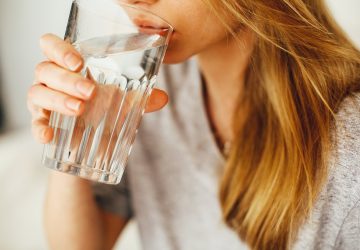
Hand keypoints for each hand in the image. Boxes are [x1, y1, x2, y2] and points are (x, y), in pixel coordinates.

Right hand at [27, 33, 167, 143]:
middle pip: (46, 69)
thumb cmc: (104, 111)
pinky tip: (49, 136)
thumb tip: (163, 97)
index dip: (60, 49)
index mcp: (69, 66)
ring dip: (58, 99)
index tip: (79, 62)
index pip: (51, 46)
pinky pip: (34, 123)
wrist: (92, 142)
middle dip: (67, 79)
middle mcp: (52, 79)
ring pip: (37, 92)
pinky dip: (39, 128)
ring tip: (80, 109)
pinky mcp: (42, 122)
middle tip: (90, 91)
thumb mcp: (123, 102)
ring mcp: (43, 100)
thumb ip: (140, 98)